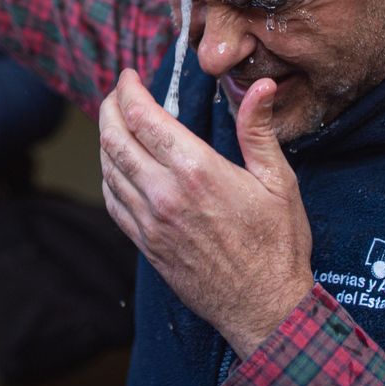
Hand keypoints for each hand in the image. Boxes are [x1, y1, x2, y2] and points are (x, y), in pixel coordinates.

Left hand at [99, 69, 314, 358]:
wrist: (265, 310)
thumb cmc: (278, 246)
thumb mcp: (279, 182)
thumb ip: (258, 130)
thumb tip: (262, 86)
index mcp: (197, 171)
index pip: (144, 117)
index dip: (129, 90)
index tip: (130, 75)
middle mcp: (165, 194)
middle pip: (115, 138)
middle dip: (110, 108)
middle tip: (116, 92)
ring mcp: (150, 223)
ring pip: (109, 169)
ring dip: (106, 139)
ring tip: (115, 121)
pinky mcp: (146, 245)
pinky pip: (113, 202)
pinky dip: (108, 175)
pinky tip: (117, 164)